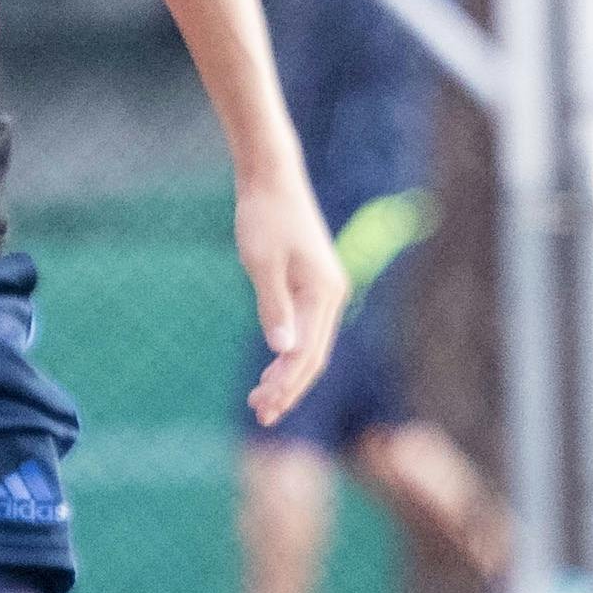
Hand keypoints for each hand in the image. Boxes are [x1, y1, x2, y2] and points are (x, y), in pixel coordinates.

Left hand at [235, 167, 350, 426]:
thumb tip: (283, 351)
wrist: (271, 177)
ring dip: (288, 374)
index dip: (287, 384)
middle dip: (289, 388)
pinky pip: (305, 329)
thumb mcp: (262, 263)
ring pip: (310, 345)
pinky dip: (288, 353)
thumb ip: (273, 307)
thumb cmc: (264, 216)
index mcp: (323, 292)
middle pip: (314, 356)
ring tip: (262, 400)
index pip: (308, 353)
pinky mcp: (310, 284)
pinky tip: (271, 369)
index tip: (264, 406)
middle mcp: (330, 294)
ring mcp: (322, 290)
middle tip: (261, 414)